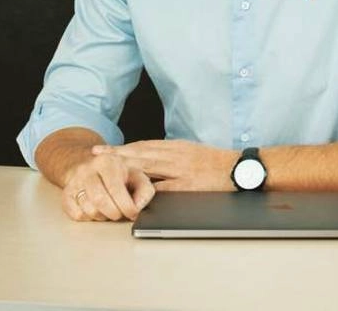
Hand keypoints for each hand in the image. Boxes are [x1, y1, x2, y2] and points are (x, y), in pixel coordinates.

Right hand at [61, 152, 154, 222]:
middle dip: (115, 214)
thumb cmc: (116, 174)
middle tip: (121, 214)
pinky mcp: (66, 194)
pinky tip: (95, 209)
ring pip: (89, 210)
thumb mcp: (135, 175)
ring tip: (109, 209)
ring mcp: (74, 182)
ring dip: (103, 216)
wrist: (88, 166)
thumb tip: (138, 206)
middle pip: (100, 202)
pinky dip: (89, 218)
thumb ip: (144, 189)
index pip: (116, 189)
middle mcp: (88, 169)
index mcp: (107, 162)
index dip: (127, 206)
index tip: (133, 213)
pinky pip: (77, 215)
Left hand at [93, 140, 237, 190]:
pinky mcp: (188, 185)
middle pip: (140, 153)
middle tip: (96, 156)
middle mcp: (176, 154)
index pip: (143, 145)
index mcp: (176, 146)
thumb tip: (149, 160)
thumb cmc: (216, 163)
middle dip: (116, 154)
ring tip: (106, 170)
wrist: (241, 169)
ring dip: (125, 167)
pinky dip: (147, 190)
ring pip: (148, 166)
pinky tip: (132, 192)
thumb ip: (171, 156)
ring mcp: (181, 169)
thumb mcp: (192, 152)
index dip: (122, 147)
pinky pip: (163, 187)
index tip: (104, 149)